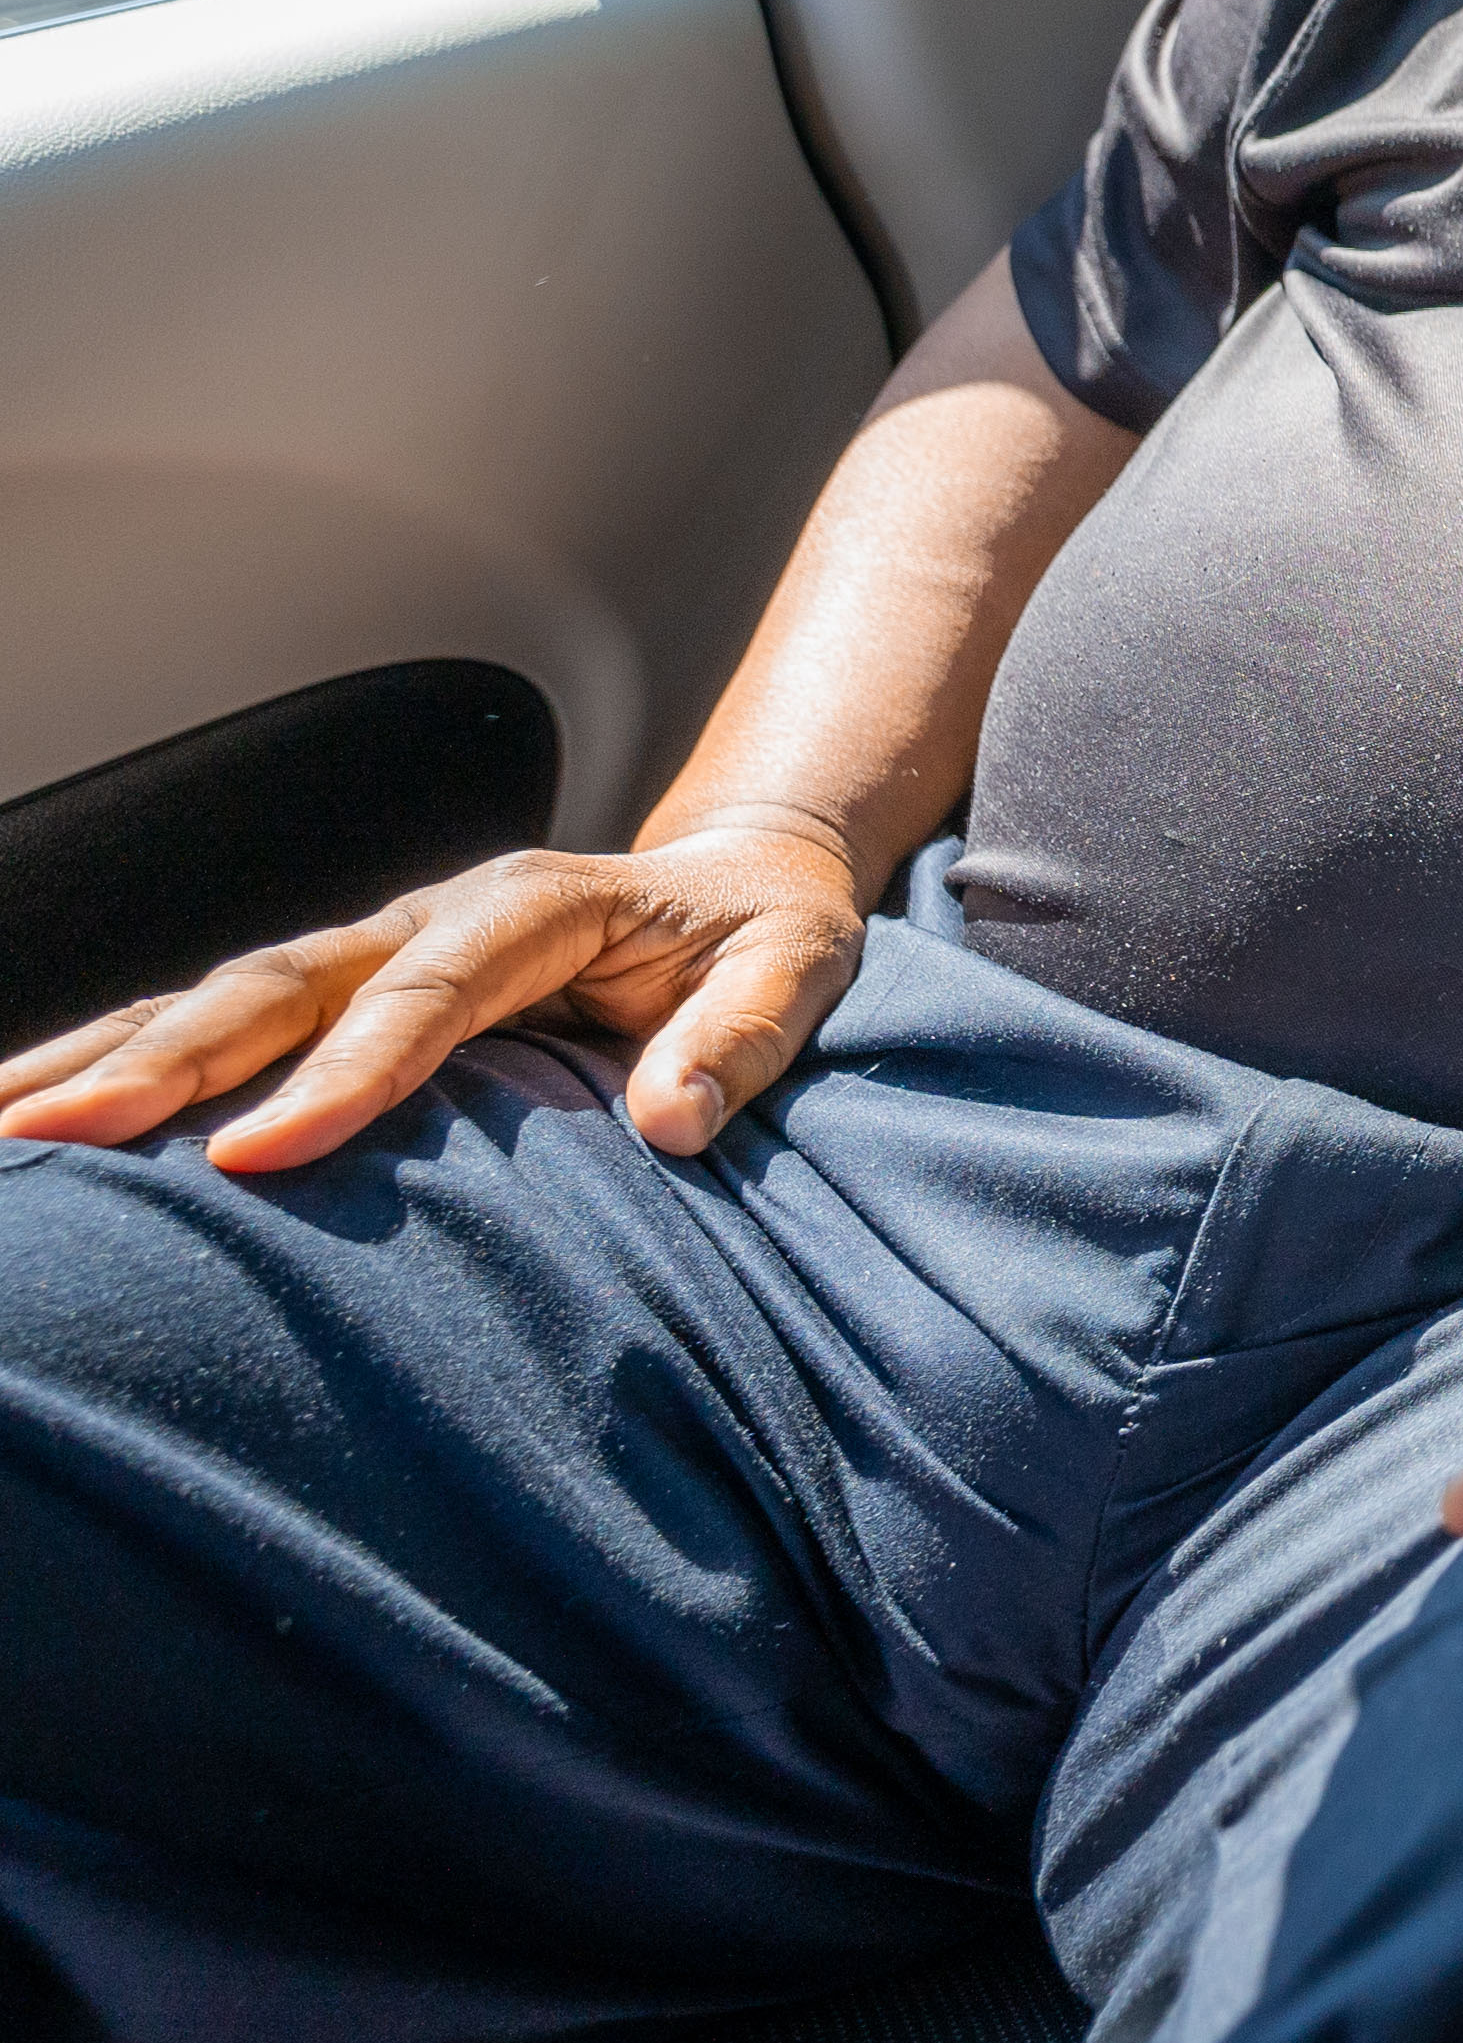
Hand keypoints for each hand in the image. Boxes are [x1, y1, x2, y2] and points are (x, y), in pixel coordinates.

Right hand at [0, 807, 871, 1170]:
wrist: (741, 885)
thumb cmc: (769, 937)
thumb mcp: (802, 969)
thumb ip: (745, 1037)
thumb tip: (676, 1123)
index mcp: (534, 908)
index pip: (423, 997)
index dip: (341, 1077)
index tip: (256, 1157)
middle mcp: (430, 918)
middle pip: (280, 986)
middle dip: (166, 1061)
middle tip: (55, 1134)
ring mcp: (372, 950)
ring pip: (219, 997)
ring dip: (106, 1056)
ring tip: (1, 1126)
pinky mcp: (344, 990)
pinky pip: (221, 1020)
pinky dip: (125, 1057)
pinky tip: (38, 1112)